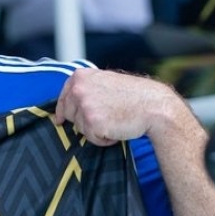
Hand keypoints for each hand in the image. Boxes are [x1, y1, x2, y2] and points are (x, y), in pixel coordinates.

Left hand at [54, 69, 176, 145]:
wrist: (154, 105)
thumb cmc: (134, 95)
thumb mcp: (106, 81)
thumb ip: (87, 88)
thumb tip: (69, 102)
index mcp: (80, 76)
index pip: (63, 97)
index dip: (62, 110)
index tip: (60, 119)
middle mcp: (79, 89)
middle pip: (68, 115)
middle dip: (82, 121)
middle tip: (105, 117)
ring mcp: (84, 106)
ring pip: (80, 128)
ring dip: (96, 130)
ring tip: (115, 120)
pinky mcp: (92, 123)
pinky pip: (92, 139)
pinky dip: (104, 139)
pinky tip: (117, 128)